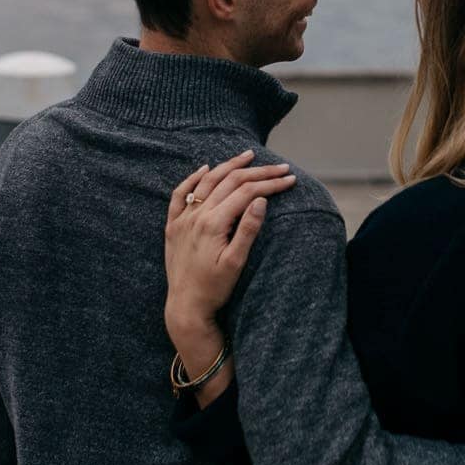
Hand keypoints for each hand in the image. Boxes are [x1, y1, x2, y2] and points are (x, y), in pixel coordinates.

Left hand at [163, 151, 297, 400]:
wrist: (186, 307)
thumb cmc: (214, 289)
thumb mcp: (236, 263)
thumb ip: (248, 230)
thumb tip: (260, 200)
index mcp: (213, 224)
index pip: (246, 193)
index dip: (270, 184)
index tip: (290, 179)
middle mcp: (196, 216)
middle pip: (230, 182)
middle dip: (258, 172)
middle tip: (281, 167)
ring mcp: (182, 220)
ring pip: (207, 182)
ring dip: (229, 166)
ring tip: (248, 156)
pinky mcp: (173, 227)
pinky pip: (180, 195)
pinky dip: (193, 178)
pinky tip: (205, 169)